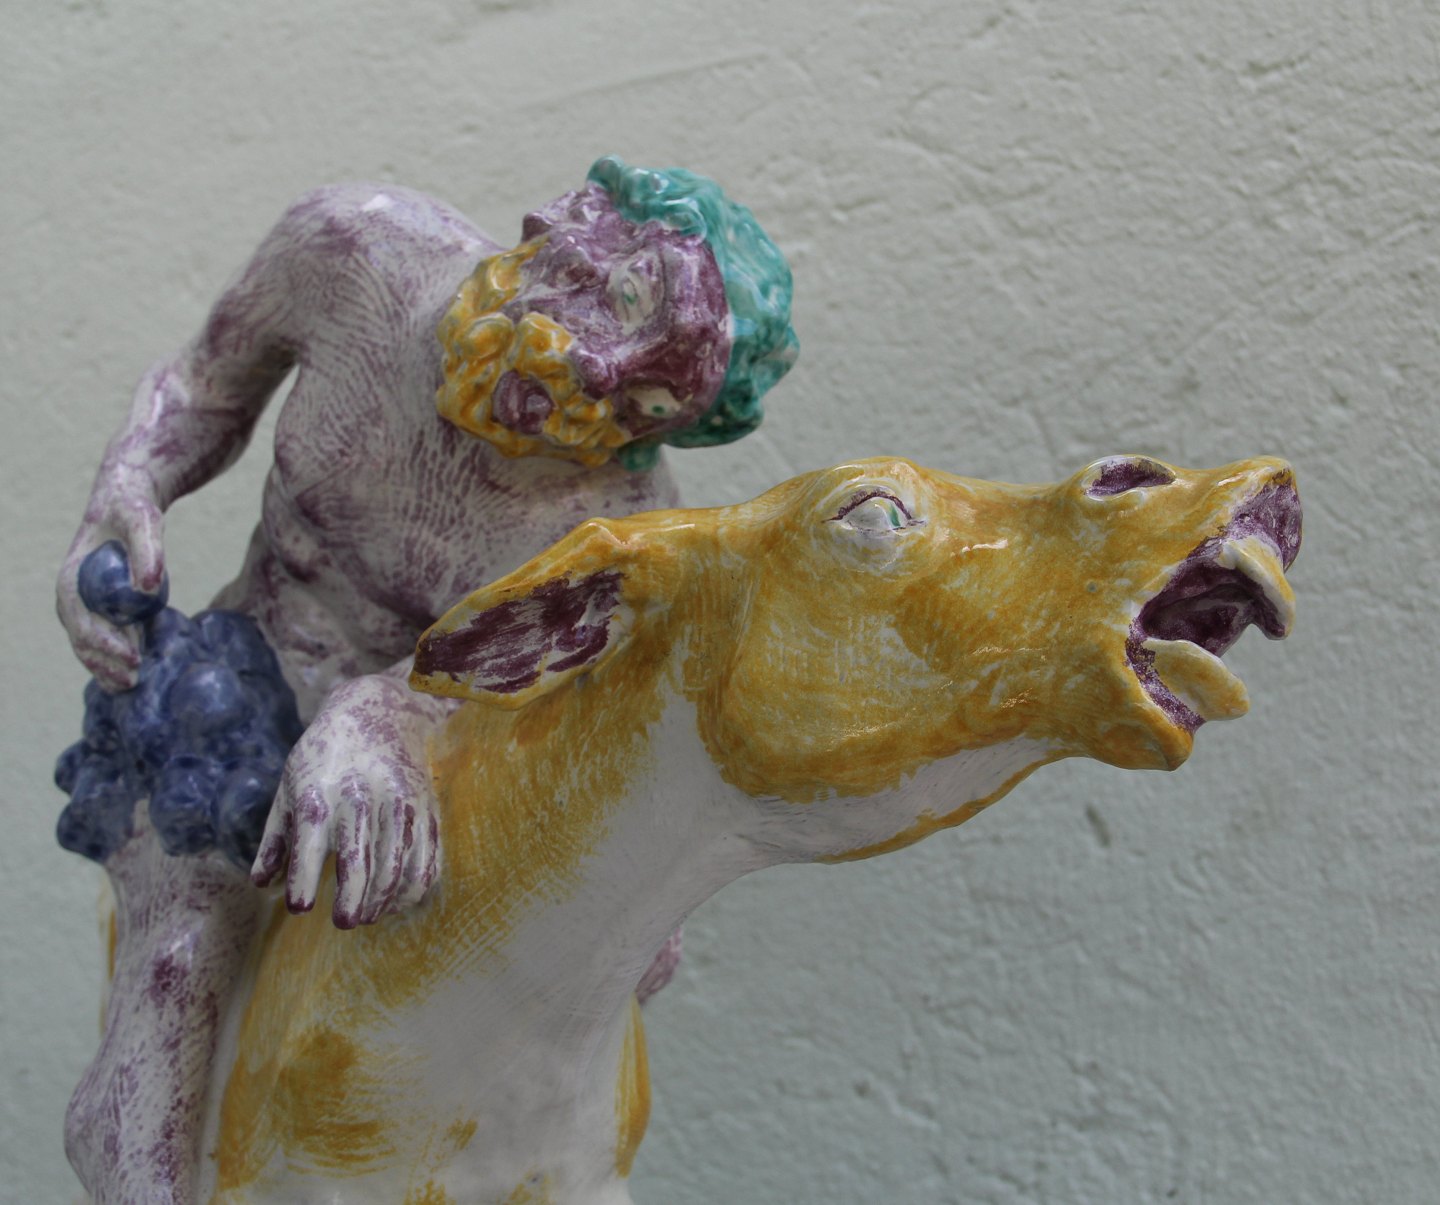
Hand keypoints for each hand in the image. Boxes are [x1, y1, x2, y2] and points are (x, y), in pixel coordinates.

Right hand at [57, 473, 166, 691]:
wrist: (129, 501)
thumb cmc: (133, 508)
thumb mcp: (143, 522)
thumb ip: (148, 551)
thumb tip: (150, 588)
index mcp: (72, 580)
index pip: (82, 623)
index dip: (104, 645)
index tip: (132, 657)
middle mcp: (74, 597)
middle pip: (83, 641)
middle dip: (104, 665)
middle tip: (133, 681)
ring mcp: (88, 604)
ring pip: (92, 645)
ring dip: (109, 667)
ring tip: (133, 684)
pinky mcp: (105, 607)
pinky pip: (108, 637)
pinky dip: (120, 655)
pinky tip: (139, 670)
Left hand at [251, 672, 443, 927]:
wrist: (381, 710)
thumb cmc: (325, 754)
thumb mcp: (290, 785)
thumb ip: (276, 838)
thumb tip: (260, 884)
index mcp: (319, 792)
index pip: (310, 844)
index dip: (304, 880)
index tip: (299, 908)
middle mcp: (360, 796)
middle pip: (361, 859)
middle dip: (353, 899)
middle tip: (345, 922)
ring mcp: (399, 801)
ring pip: (398, 862)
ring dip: (384, 898)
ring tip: (368, 915)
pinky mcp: (426, 805)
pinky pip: (427, 855)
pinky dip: (415, 885)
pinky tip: (399, 900)